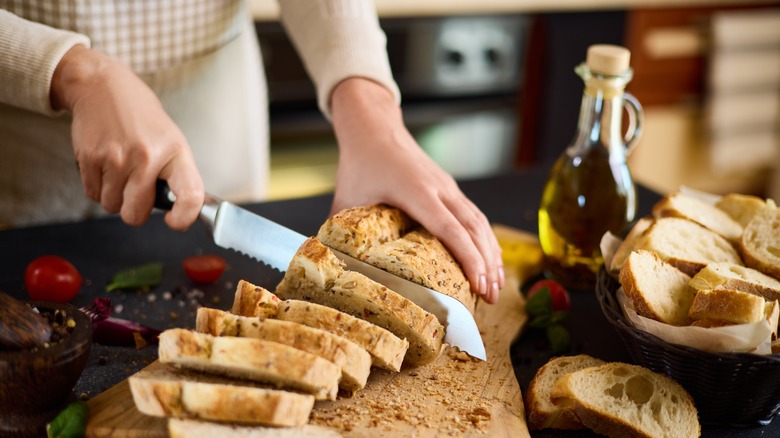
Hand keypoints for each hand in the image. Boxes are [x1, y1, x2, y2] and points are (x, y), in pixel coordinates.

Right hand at [50, 45, 202, 229]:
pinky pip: (92, 194)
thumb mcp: (171, 139)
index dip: (184, 217)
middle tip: (137, 192)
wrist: (103, 87)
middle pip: (136, 213)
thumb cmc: (141, 117)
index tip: (175, 221)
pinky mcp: (90, 158)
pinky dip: (98, 187)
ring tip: (120, 171)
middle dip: (135, 211)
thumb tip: (179, 208)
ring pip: (112, 206)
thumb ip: (174, 174)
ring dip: (114, 197)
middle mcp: (147, 157)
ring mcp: (116, 158)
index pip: (190, 195)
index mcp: (175, 153)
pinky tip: (105, 165)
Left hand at [330, 78, 503, 303]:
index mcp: (416, 192)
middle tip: (491, 297)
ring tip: (495, 285)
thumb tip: (332, 264)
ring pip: (480, 222)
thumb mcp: (346, 198)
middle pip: (474, 229)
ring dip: (491, 253)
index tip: (478, 285)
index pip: (450, 229)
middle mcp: (440, 189)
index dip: (468, 258)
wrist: (374, 128)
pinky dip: (485, 238)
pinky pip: (475, 215)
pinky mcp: (450, 187)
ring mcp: (448, 187)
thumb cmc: (360, 162)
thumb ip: (340, 232)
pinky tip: (489, 258)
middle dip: (486, 264)